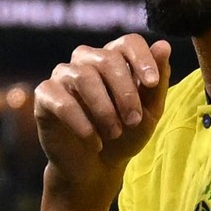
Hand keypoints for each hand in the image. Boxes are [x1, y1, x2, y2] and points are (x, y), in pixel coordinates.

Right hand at [32, 36, 171, 200]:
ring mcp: (63, 76)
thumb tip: (164, 46)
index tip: (152, 83)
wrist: (96, 167)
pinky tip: (94, 141)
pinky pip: (61, 101)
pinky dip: (81, 123)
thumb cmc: (125, 136)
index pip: (128, 42)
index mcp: (114, 59)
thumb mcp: (149, 114)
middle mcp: (86, 61)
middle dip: (125, 92)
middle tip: (134, 121)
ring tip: (114, 133)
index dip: (141, 59)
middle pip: (107, 59)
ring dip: (104, 108)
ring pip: (83, 77)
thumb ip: (157, 83)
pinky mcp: (46, 97)